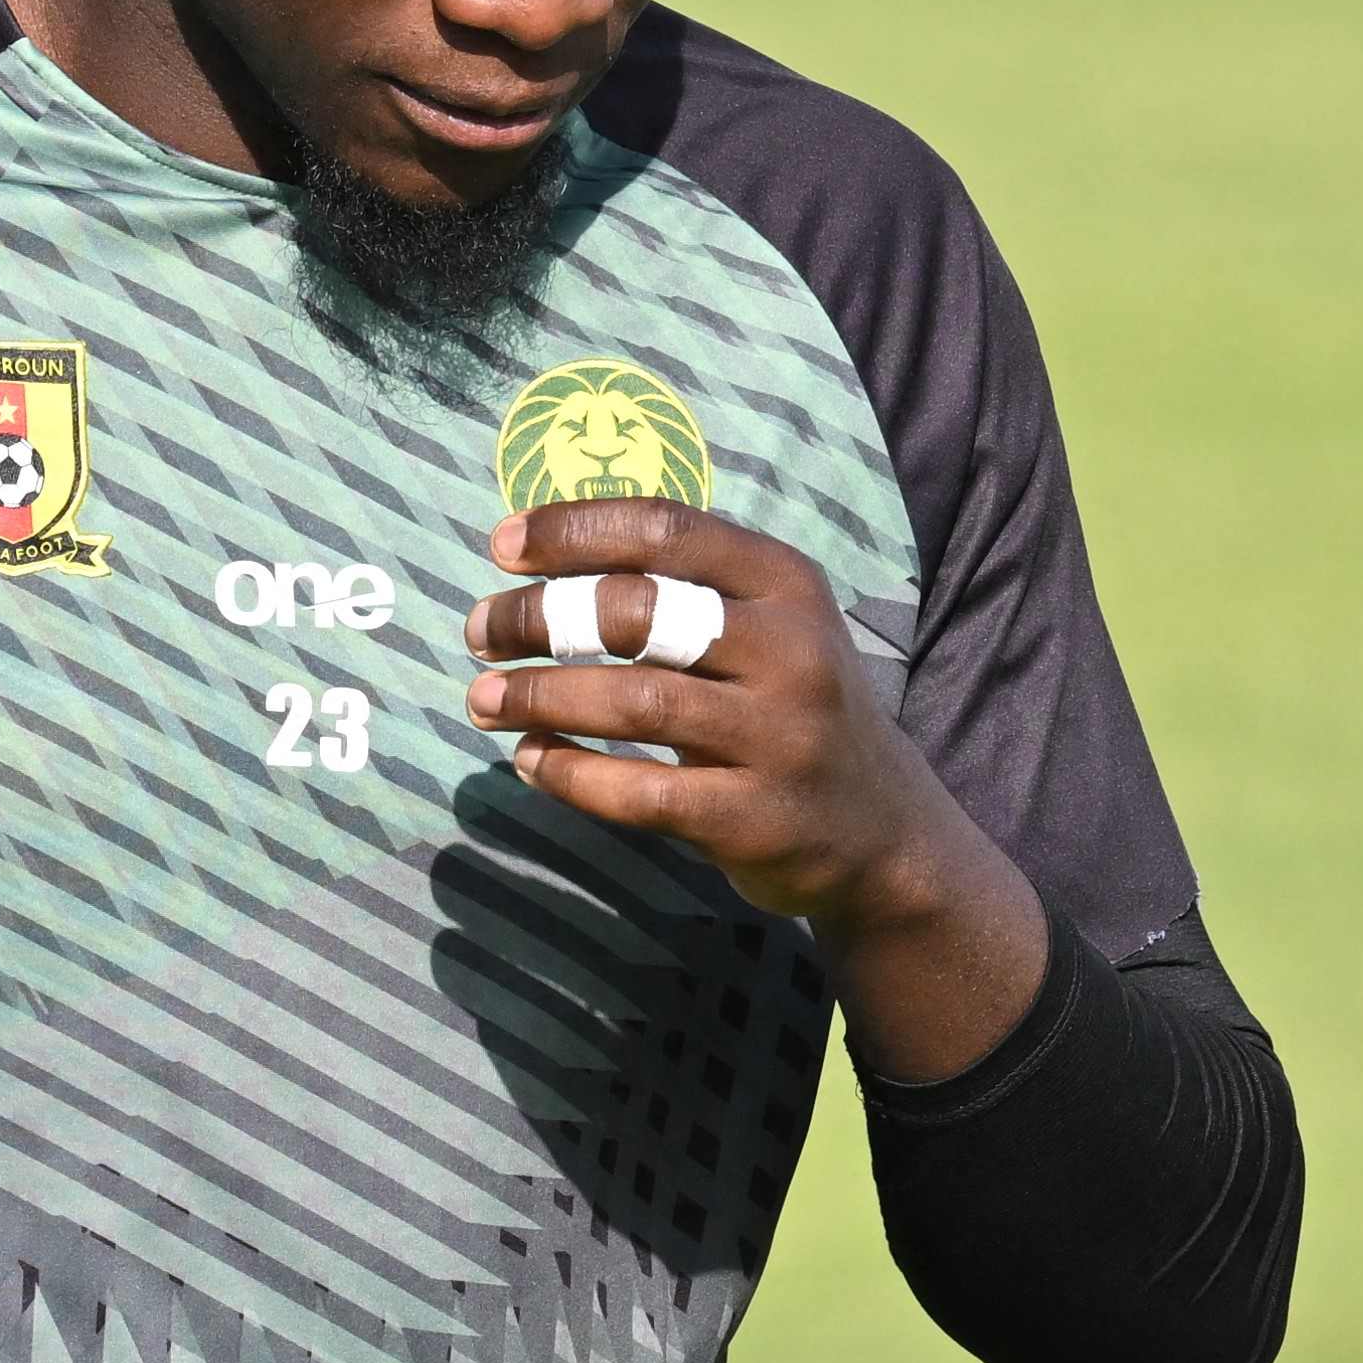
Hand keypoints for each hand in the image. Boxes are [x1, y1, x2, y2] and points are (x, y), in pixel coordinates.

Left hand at [466, 500, 1046, 1079]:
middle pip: (638, 611)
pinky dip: (569, 773)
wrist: (882, 831)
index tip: (501, 546)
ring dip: (537, 698)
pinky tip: (531, 759)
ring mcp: (777, 738)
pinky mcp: (752, 817)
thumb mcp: (772, 625)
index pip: (666, 530)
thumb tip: (545, 554)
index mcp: (787, 583)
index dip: (572, 530)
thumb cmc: (792, 708)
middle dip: (539, 617)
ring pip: (631, 703)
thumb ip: (687, 586)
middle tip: (480, 631)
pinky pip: (639, 792)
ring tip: (483, 700)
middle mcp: (790, 651)